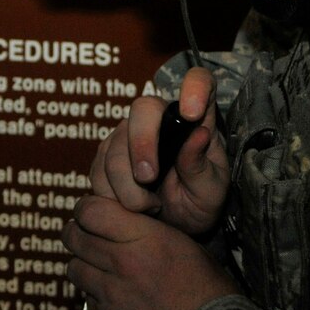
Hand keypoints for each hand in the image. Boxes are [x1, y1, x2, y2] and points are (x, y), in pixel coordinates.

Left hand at [64, 194, 235, 309]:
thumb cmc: (209, 291)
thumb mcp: (187, 246)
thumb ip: (150, 232)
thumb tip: (126, 223)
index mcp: (143, 239)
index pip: (90, 211)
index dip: (88, 207)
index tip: (95, 212)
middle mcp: (120, 263)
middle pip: (72, 237)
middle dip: (78, 233)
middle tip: (90, 236)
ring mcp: (110, 296)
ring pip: (74, 269)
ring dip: (84, 265)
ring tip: (102, 269)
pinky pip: (87, 301)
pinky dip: (96, 296)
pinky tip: (116, 299)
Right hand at [89, 66, 229, 235]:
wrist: (172, 228)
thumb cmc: (199, 202)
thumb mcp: (211, 190)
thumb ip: (201, 164)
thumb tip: (199, 133)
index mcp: (196, 120)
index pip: (199, 81)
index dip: (194, 87)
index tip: (192, 112)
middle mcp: (160, 119)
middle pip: (143, 109)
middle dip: (141, 144)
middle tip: (148, 178)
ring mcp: (128, 134)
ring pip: (115, 147)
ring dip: (129, 186)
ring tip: (151, 207)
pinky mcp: (105, 155)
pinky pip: (98, 170)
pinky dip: (113, 195)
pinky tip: (133, 208)